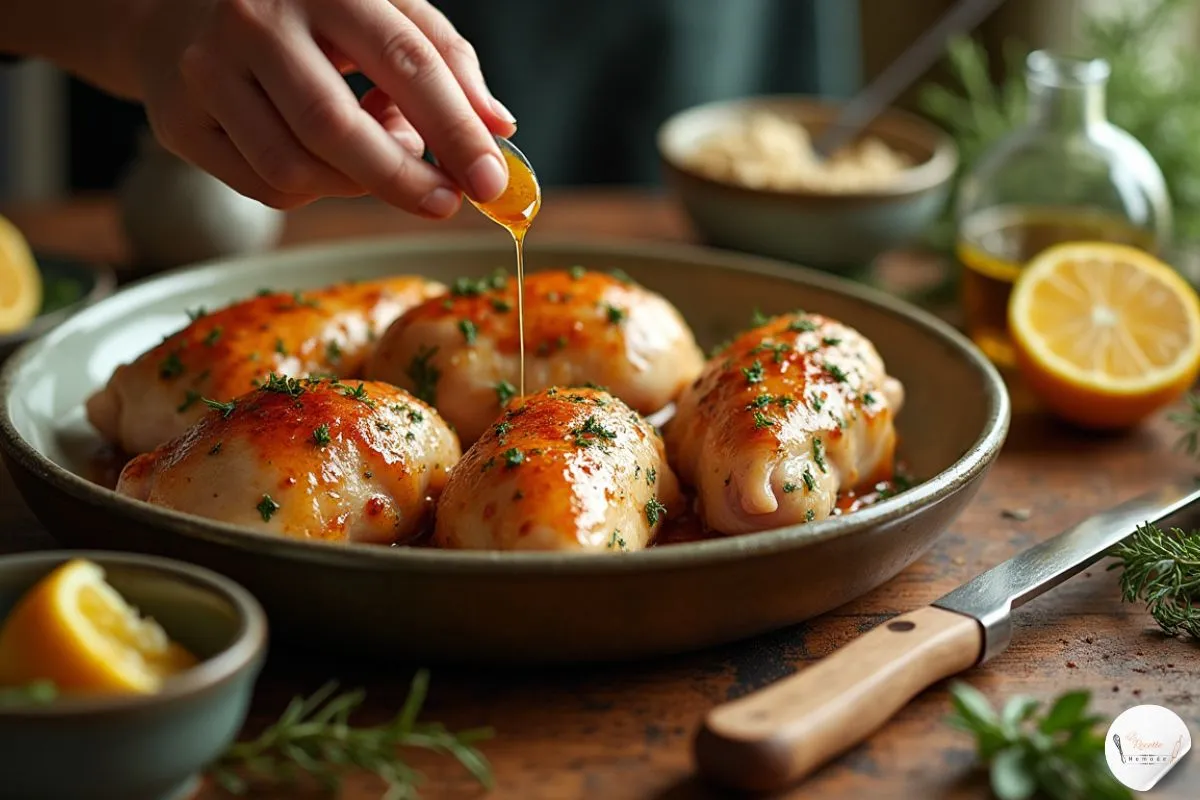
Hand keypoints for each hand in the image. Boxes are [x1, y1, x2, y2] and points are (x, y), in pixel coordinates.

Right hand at [131, 0, 516, 214]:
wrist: (175, 7)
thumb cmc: (303, 13)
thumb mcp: (378, 8)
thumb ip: (443, 57)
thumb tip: (499, 126)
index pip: (405, 60)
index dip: (455, 128)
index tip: (490, 179)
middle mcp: (255, 20)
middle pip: (337, 126)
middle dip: (403, 179)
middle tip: (446, 204)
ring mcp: (207, 71)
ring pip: (298, 167)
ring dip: (356, 184)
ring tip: (377, 156)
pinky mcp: (180, 121)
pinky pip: (267, 186)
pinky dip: (314, 189)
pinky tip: (323, 158)